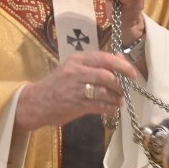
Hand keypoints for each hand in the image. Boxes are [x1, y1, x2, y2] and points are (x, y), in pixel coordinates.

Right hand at [15, 50, 139, 132]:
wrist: (36, 102)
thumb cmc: (57, 84)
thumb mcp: (73, 68)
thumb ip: (94, 65)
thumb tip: (120, 61)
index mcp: (78, 59)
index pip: (105, 58)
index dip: (123, 66)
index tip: (132, 73)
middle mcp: (76, 71)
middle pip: (107, 75)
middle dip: (120, 84)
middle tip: (124, 90)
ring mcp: (75, 88)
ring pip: (105, 92)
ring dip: (116, 98)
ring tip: (119, 101)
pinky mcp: (75, 104)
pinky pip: (100, 106)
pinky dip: (110, 108)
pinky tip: (112, 109)